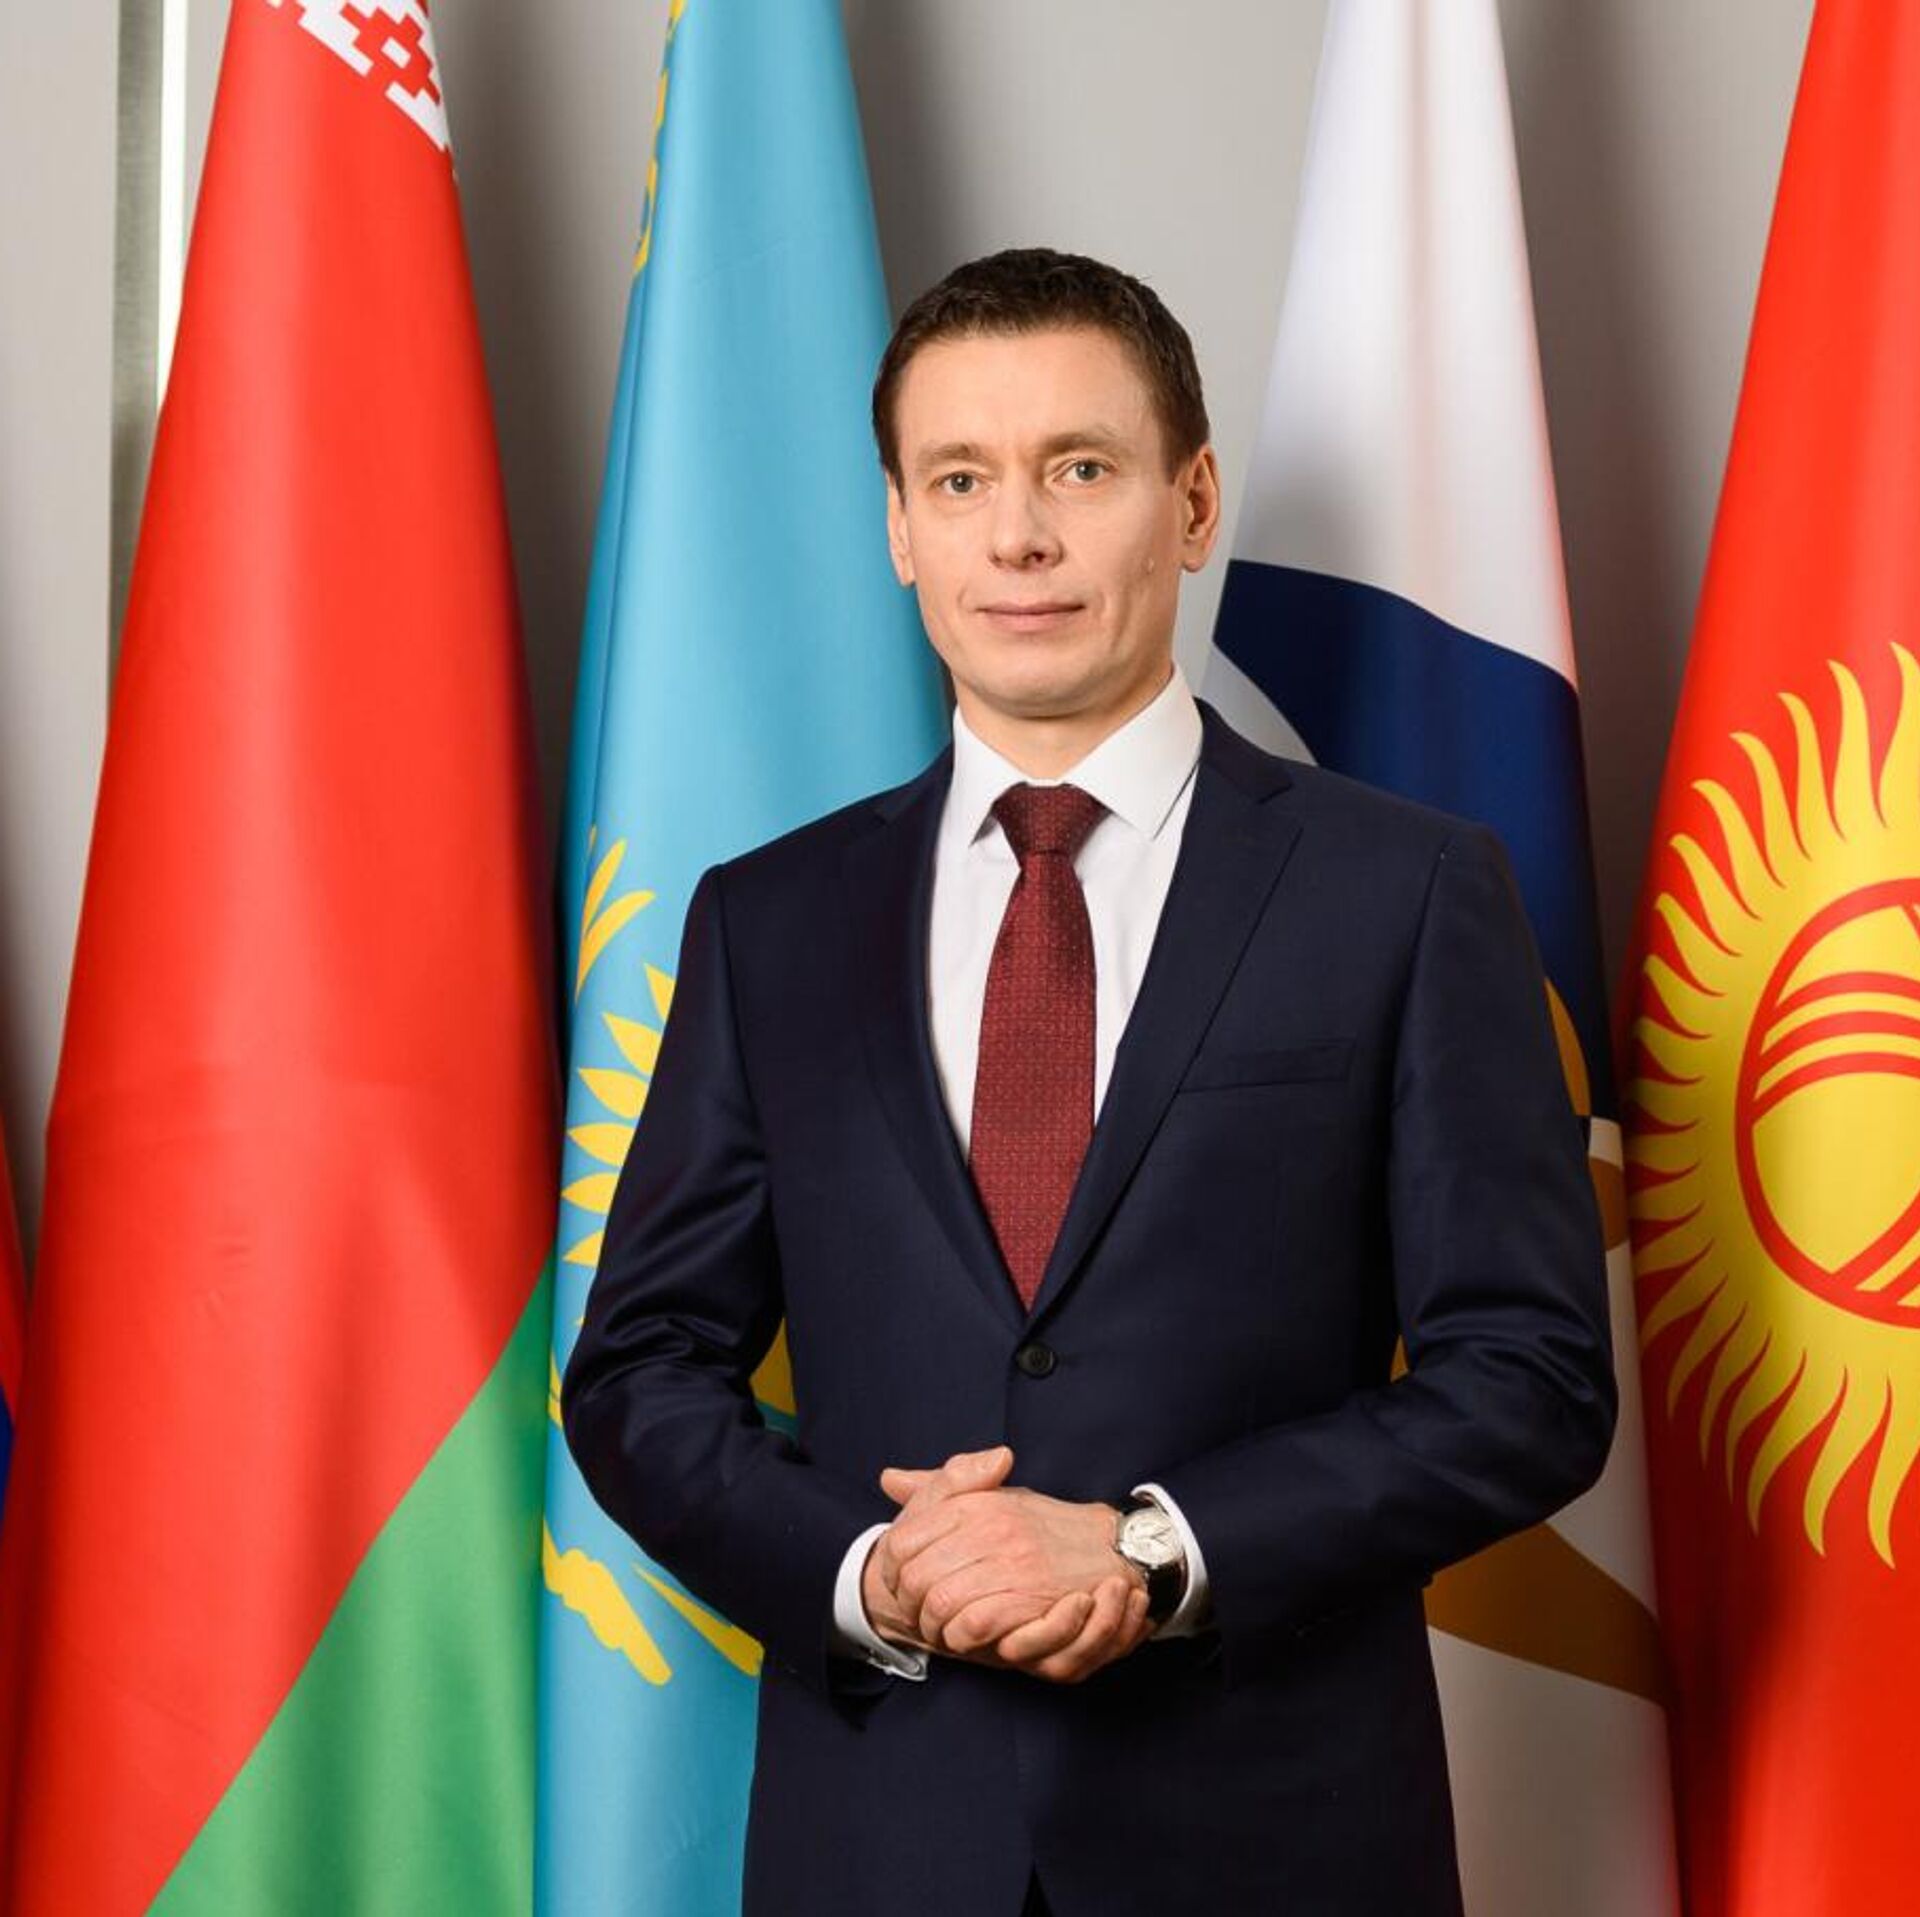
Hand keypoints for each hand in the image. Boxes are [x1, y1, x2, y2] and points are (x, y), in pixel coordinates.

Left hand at [867, 1447, 1155, 1682]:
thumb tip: (889, 1479)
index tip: (899, 1583)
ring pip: (940, 1602)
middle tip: (917, 1614)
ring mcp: (1009, 1560)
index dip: (891, 1569)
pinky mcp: (1028, 1595)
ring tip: (939, 1628)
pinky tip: (966, 1636)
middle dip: (909, 1604)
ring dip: (933, 1624)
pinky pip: (973, 1623)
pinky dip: (961, 1636)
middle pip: (916, 1575)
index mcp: (975, 1502)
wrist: (1106, 1545)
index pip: (904, 1539)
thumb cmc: (1040, 1523)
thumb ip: (942, 1487)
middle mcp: (989, 1526)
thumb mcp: (992, 1495)